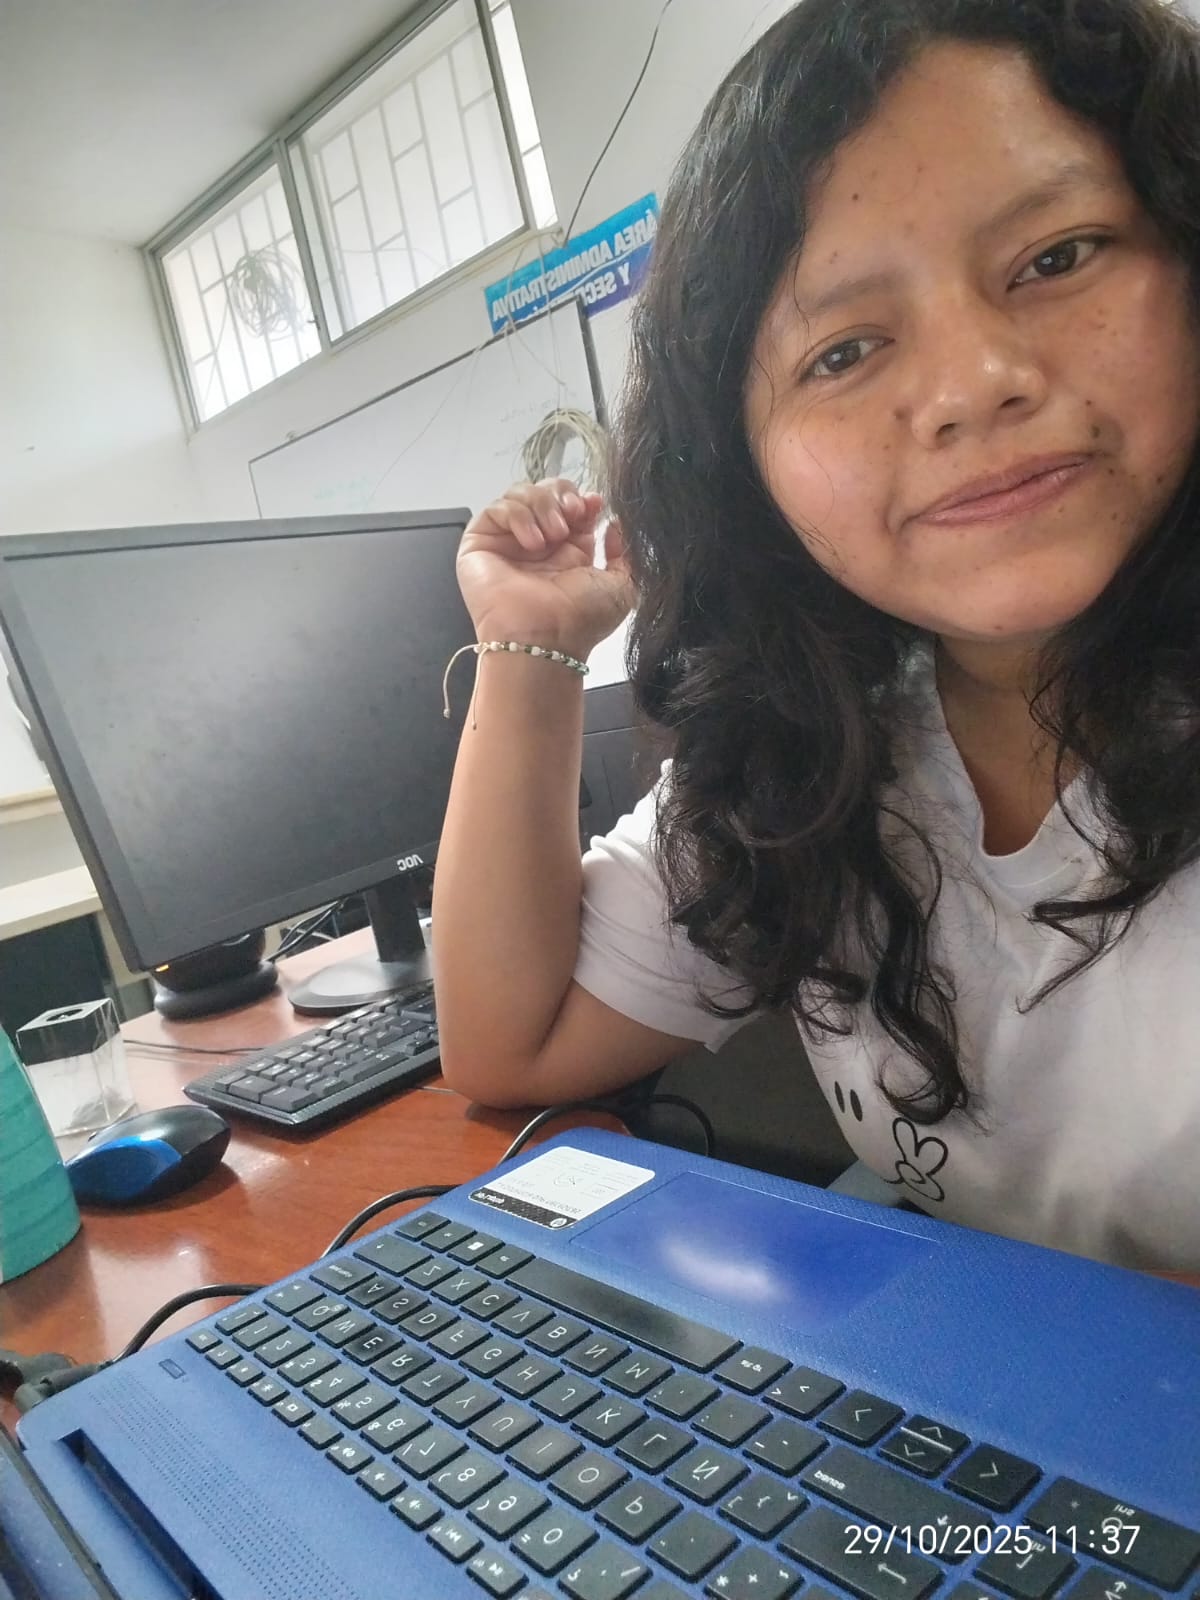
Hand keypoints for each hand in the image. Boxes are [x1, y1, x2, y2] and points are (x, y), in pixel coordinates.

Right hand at [457, 479, 634, 660]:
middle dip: (562, 495)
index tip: (592, 504)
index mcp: (568, 551)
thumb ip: (625, 553)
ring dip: (542, 506)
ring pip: (521, 493)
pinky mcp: (480, 543)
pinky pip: (497, 507)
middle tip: (572, 515)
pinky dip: (518, 517)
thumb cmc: (581, 620)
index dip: (581, 498)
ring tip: (553, 535)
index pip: (571, 504)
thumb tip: (614, 524)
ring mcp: (507, 542)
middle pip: (545, 491)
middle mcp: (537, 544)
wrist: (545, 639)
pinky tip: (532, 543)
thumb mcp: (622, 586)